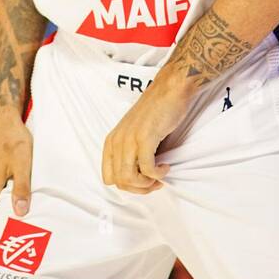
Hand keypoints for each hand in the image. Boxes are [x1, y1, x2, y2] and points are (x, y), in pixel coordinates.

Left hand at [102, 70, 196, 193]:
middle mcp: (117, 140)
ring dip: (148, 184)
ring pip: (129, 178)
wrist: (170, 90)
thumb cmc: (157, 111)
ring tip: (160, 175)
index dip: (127, 186)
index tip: (143, 181)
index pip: (108, 178)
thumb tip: (136, 179)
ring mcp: (130, 139)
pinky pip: (147, 169)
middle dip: (139, 189)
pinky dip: (158, 174)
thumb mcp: (134, 134)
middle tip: (155, 182)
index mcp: (112, 141)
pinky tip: (165, 167)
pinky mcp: (145, 138)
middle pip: (120, 182)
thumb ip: (130, 153)